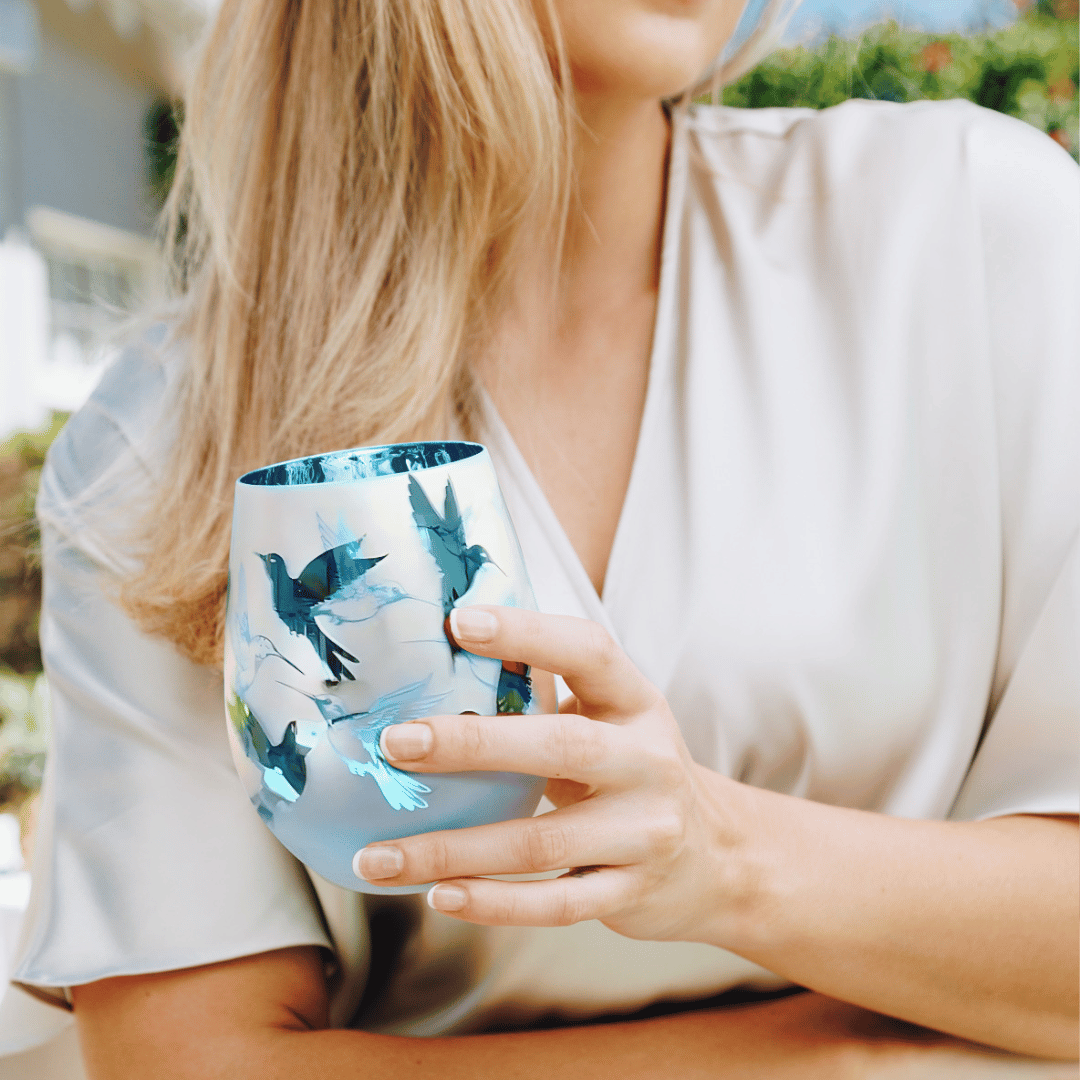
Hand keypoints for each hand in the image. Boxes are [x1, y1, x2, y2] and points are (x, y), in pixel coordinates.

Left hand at [352, 605, 742, 941]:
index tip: (456, 622)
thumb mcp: (612, 719)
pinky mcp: (630, 892)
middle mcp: (648, 762)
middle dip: (473, 744)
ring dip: (452, 850)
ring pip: (542, 842)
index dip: (527, 632)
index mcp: (638, 702)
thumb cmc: (632, 770)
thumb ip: (550, 693)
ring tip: (377, 856)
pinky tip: (438, 895)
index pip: (589, 651)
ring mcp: (645, 833)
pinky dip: (492, 903)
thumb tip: (443, 656)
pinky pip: (554, 904)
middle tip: (395, 743)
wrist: (718, 857)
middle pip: (563, 745)